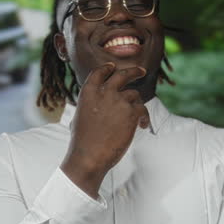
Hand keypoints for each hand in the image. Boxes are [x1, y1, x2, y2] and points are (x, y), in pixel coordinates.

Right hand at [60, 63, 150, 198]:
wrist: (89, 157)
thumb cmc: (82, 142)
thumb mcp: (79, 117)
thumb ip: (90, 106)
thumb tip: (93, 105)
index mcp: (88, 92)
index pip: (99, 72)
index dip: (107, 68)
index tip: (113, 67)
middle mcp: (104, 92)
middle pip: (122, 75)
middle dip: (134, 71)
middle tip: (141, 71)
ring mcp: (119, 101)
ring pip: (134, 95)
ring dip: (136, 106)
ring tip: (137, 119)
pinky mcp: (131, 113)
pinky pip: (143, 109)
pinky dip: (144, 117)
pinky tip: (142, 126)